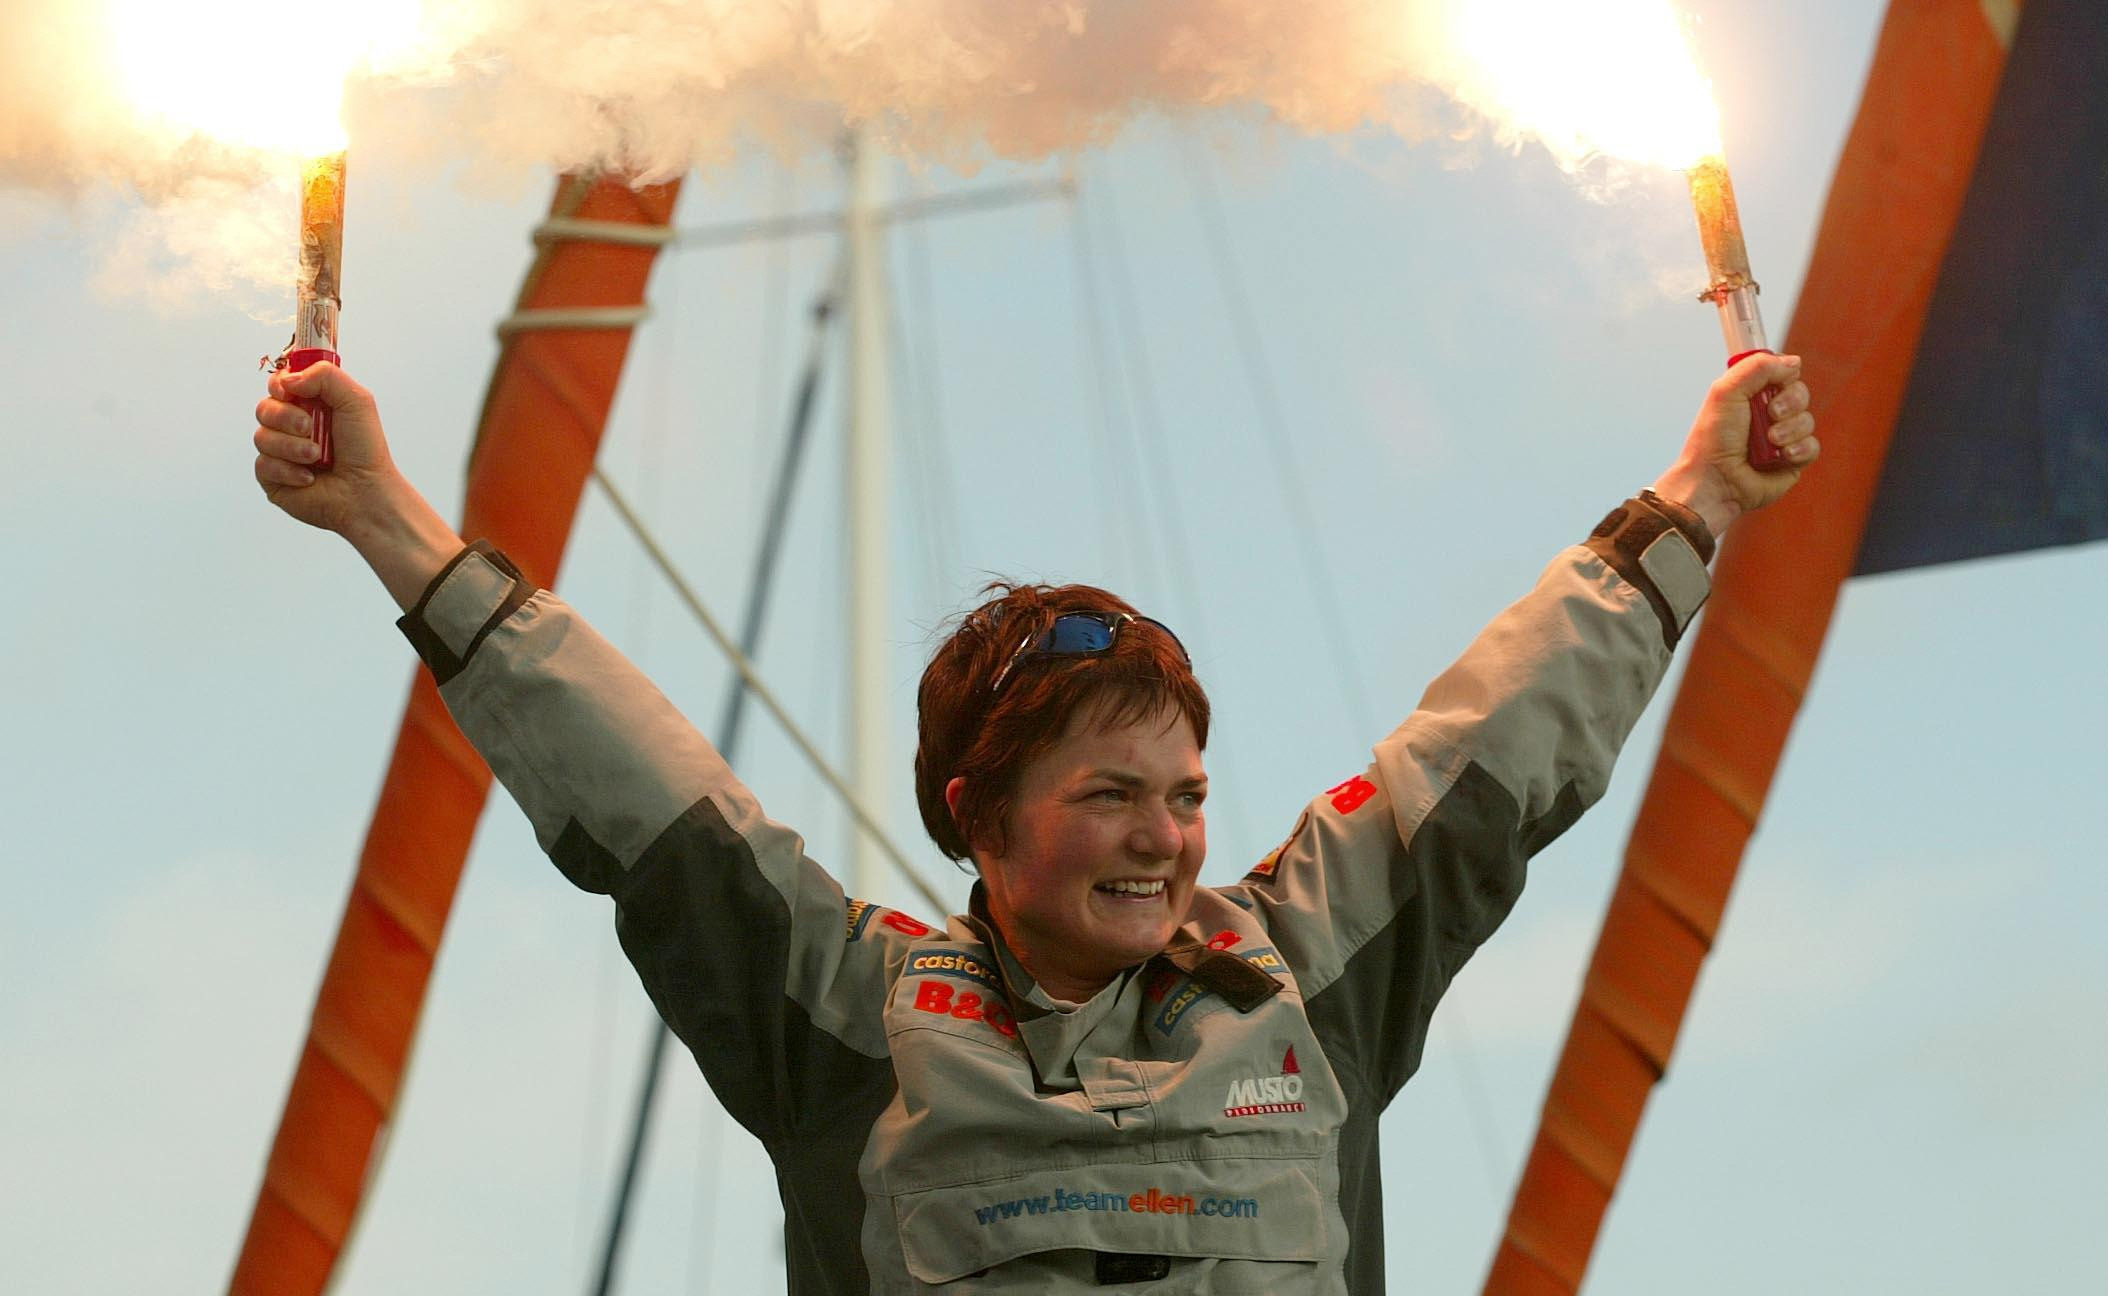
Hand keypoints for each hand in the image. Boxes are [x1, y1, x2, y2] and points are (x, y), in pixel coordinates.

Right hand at [251, 362, 464, 609]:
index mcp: (308, 406)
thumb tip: (288, 380)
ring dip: (291, 446)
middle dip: (285, 417)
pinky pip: (263, 465)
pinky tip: (310, 479)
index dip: (279, 385)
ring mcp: (280, 453)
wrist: (366, 491)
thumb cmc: (365, 448)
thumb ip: (326, 376)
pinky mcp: (273, 479)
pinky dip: (288, 470)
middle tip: (309, 428)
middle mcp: (291, 427)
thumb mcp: (356, 400)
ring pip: (261, 437)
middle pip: (263, 408)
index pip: (278, 385)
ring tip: (316, 457)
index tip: (291, 391)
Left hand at [1651, 352, 1818, 535]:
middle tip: (1771, 413)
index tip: (1772, 383)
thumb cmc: (1713, 439)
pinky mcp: (1792, 461)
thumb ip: (1757, 368)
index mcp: (1751, 396)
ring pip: (1807, 420)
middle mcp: (1768, 414)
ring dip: (1789, 429)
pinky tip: (1783, 455)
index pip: (1783, 373)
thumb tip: (1794, 362)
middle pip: (1800, 393)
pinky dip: (1799, 448)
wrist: (1715, 481)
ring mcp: (1782, 437)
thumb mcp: (1727, 392)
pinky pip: (1812, 446)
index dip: (1783, 376)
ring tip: (1769, 441)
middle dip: (1789, 402)